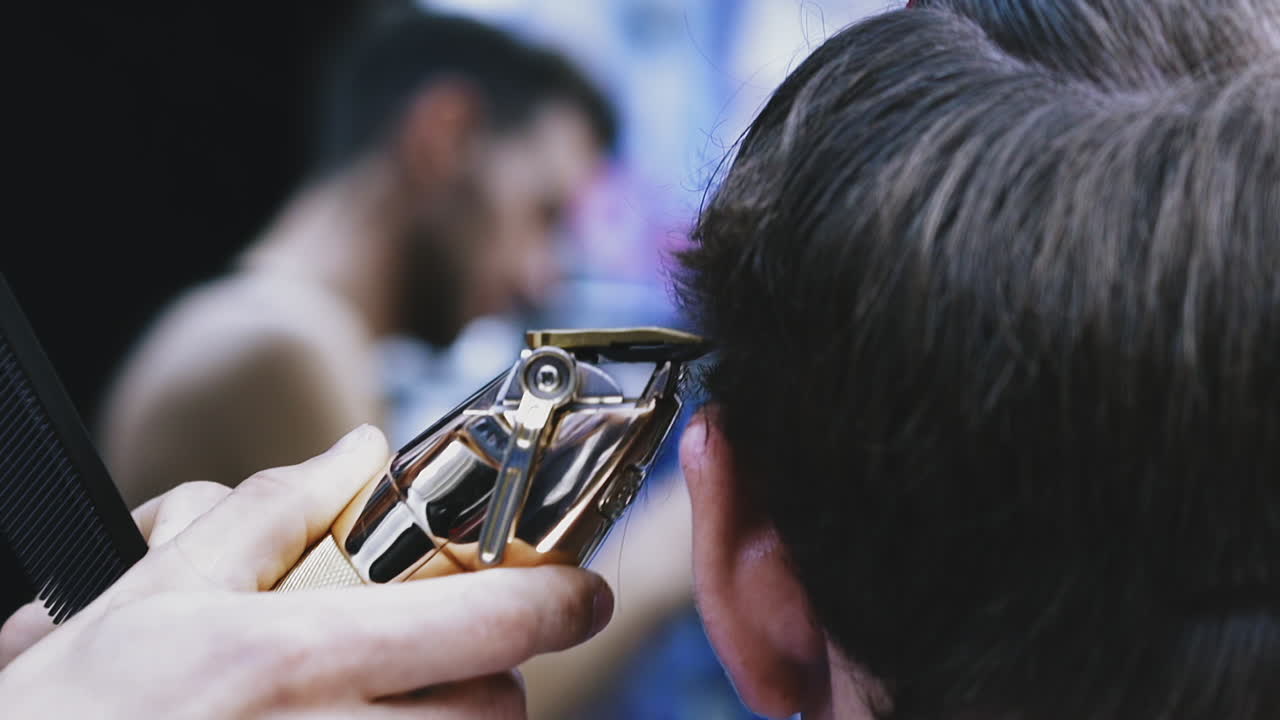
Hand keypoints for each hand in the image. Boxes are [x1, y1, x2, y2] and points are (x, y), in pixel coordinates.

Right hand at [0, 425, 613, 717]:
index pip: (489, 623)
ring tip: (389, 699)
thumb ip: (269, 513)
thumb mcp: (156, 593)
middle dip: (495, 672)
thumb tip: (357, 451)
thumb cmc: (72, 714)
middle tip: (451, 648)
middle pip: (498, 709)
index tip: (579, 589)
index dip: (560, 600)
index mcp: (292, 659)